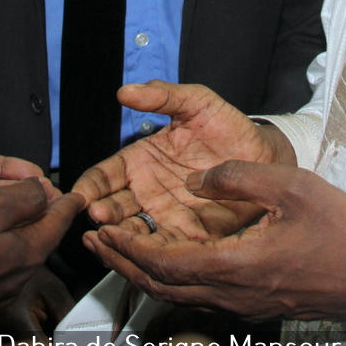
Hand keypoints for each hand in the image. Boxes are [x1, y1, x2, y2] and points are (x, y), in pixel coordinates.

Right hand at [0, 179, 83, 312]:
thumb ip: (21, 197)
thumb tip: (43, 190)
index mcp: (26, 251)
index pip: (57, 221)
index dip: (67, 202)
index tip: (79, 196)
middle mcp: (17, 277)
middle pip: (39, 238)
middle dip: (43, 215)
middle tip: (47, 196)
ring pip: (16, 252)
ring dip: (19, 229)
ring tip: (15, 212)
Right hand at [71, 82, 289, 240]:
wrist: (265, 153)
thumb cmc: (228, 126)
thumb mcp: (195, 102)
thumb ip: (162, 96)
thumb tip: (125, 91)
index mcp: (139, 161)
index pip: (103, 176)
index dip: (89, 186)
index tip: (80, 194)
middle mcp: (145, 191)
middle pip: (112, 208)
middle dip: (101, 214)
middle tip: (97, 216)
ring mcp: (165, 215)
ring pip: (133, 232)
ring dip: (121, 237)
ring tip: (113, 237)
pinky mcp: (189, 234)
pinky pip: (166, 247)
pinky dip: (151, 253)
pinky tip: (144, 253)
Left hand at [86, 161, 345, 325]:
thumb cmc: (344, 232)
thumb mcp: (289, 187)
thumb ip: (236, 178)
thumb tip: (195, 178)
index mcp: (235, 266)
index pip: (163, 263)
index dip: (128, 248)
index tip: (103, 232)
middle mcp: (234, 294)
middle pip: (162, 287)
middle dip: (123, 263)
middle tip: (95, 243)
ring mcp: (246, 305)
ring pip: (180, 296)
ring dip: (145, 273)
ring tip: (122, 251)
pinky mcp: (259, 305)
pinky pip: (203, 298)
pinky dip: (175, 280)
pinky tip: (172, 263)